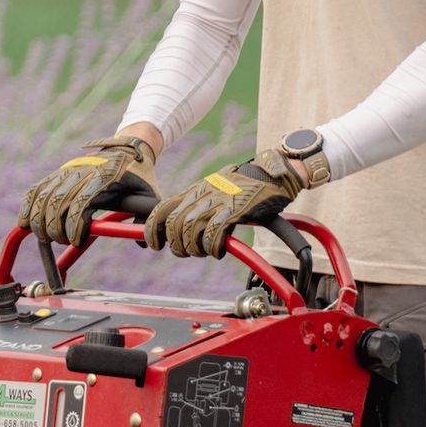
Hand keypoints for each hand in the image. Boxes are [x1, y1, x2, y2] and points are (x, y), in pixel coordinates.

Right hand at [18, 136, 159, 244]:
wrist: (127, 149)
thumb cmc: (139, 178)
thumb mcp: (150, 195)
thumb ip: (145, 219)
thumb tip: (143, 243)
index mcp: (105, 179)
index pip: (81, 203)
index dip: (74, 225)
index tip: (76, 241)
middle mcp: (83, 173)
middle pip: (59, 202)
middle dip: (55, 228)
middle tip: (62, 242)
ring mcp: (68, 171)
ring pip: (45, 197)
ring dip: (40, 221)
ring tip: (45, 237)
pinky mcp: (59, 172)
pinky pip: (38, 189)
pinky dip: (28, 206)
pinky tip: (25, 222)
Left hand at [143, 150, 305, 257]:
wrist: (272, 174)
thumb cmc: (245, 186)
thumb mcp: (215, 189)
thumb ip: (199, 203)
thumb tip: (183, 226)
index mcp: (195, 190)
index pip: (163, 208)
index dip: (153, 228)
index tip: (153, 244)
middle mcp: (202, 194)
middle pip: (175, 223)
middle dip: (176, 244)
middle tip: (186, 252)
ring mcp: (218, 201)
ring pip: (191, 230)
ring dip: (194, 248)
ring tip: (204, 252)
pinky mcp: (234, 210)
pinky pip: (214, 233)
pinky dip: (212, 247)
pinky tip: (218, 250)